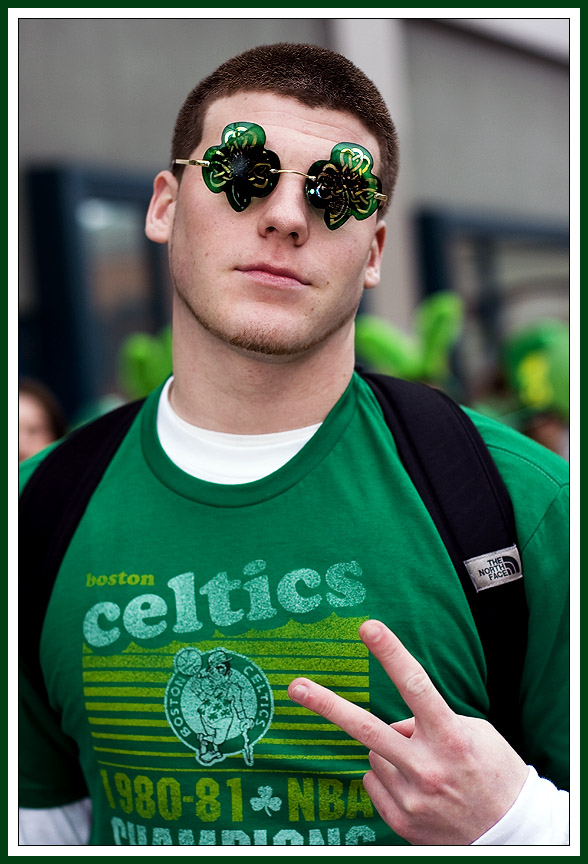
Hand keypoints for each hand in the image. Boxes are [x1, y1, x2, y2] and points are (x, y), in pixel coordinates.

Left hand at [288, 620, 528, 844]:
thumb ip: (431, 721)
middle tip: (296, 687)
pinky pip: (374, 782)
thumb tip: (395, 723)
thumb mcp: (476, 733)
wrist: (515, 836)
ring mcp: (413, 797)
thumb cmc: (495, 773)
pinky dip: (388, 779)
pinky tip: (417, 788)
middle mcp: (428, 767)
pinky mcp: (402, 821)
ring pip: (374, 754)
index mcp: (451, 737)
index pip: (416, 685)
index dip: (390, 653)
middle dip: (328, 705)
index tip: (368, 627)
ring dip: (390, 752)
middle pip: (368, 728)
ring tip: (424, 767)